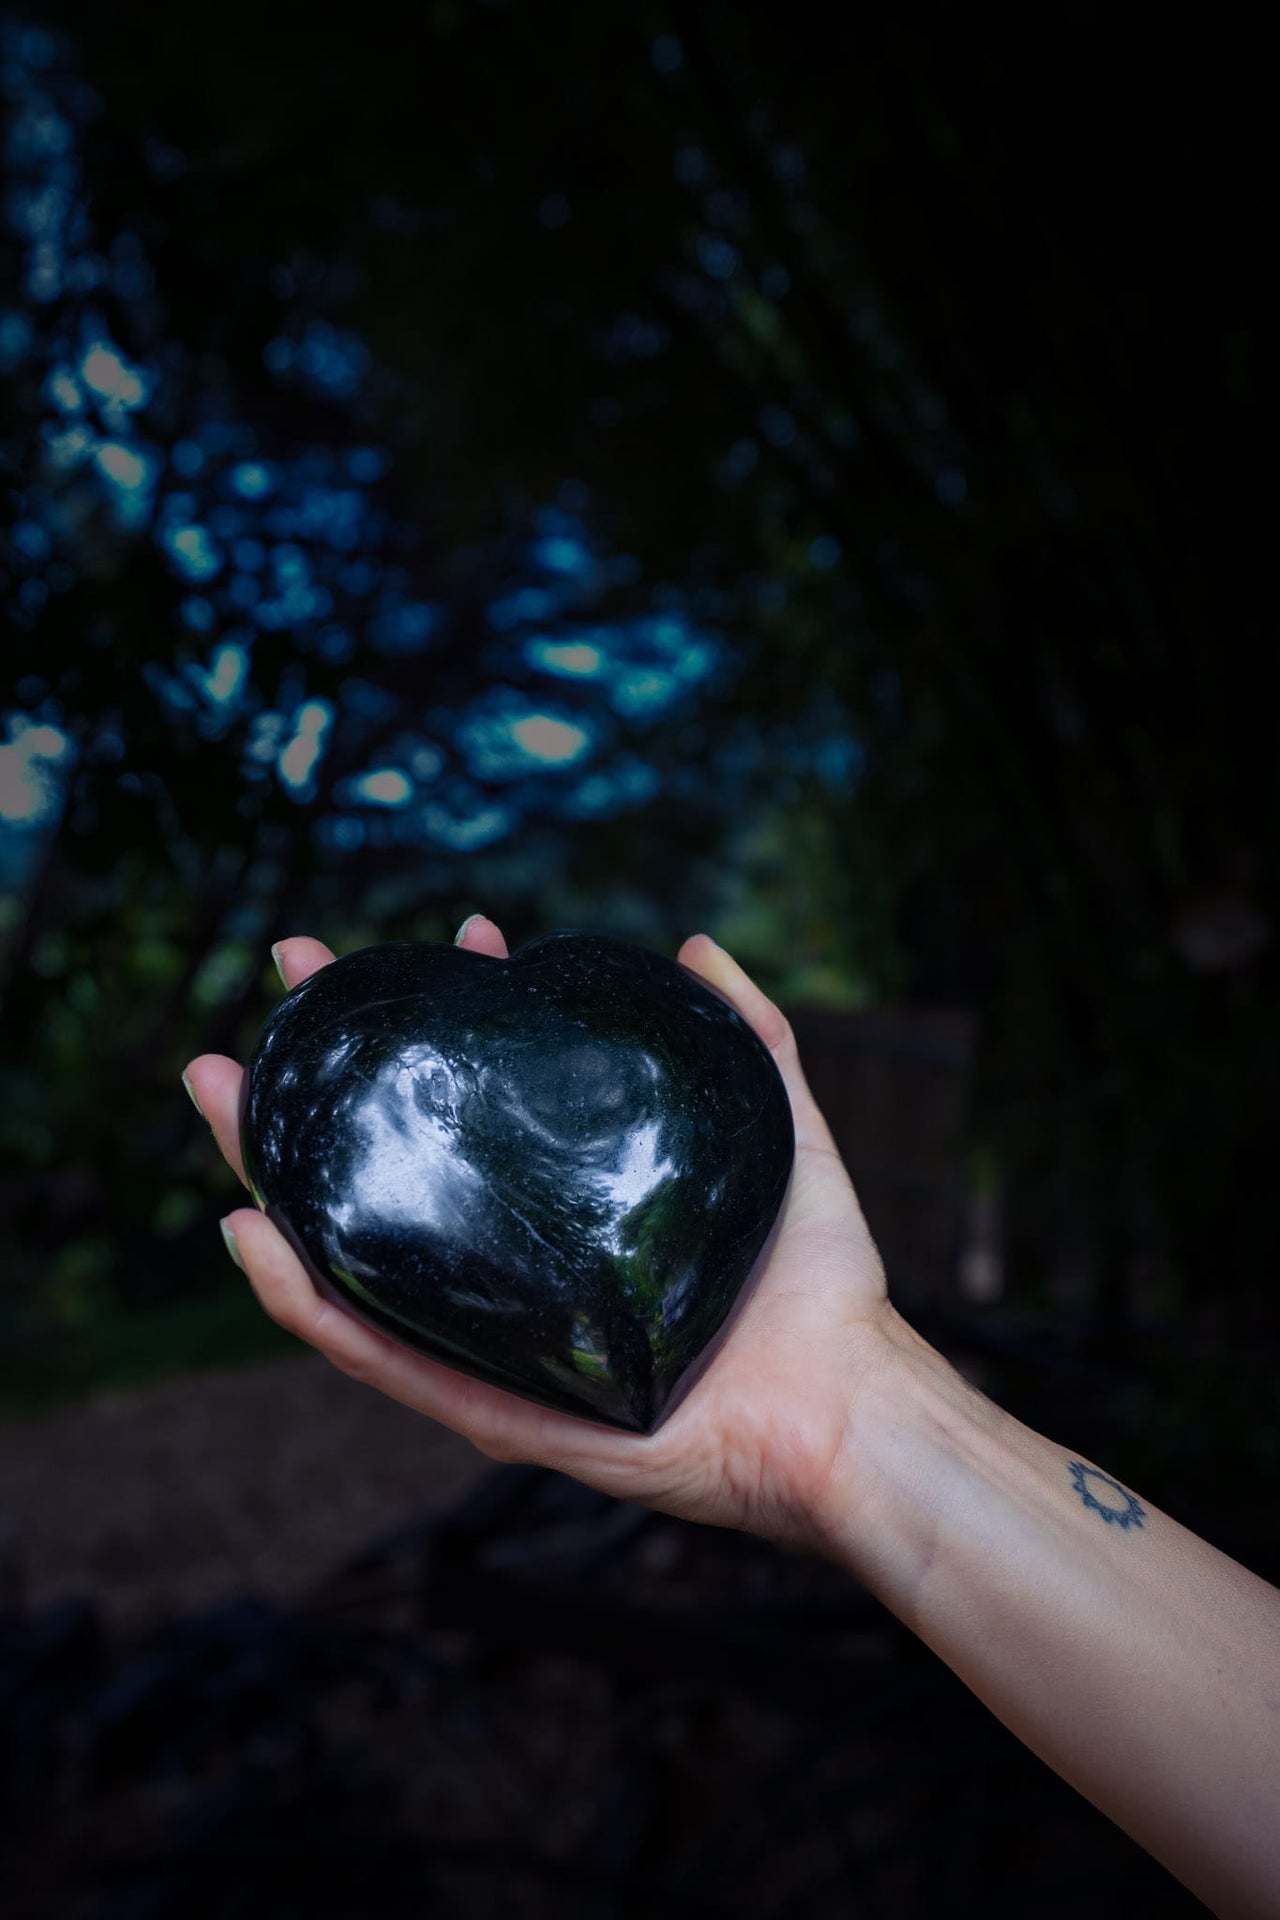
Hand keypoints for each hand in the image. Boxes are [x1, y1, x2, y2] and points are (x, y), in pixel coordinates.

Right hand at [183, 919, 895, 1553]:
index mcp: (561, 1213)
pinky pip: (384, 1357)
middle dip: (325, 1070)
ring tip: (218, 1091)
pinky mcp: (497, 1410)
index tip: (451, 933)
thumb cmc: (816, 1285)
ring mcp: (496, 1340)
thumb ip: (751, 1041)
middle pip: (390, 1167)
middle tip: (287, 979)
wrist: (851, 1407)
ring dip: (274, 1171)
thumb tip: (697, 944)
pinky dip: (307, 1304)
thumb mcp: (782, 1135)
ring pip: (355, 1256)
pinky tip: (255, 1235)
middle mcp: (512, 1272)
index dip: (455, 1016)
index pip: (480, 1103)